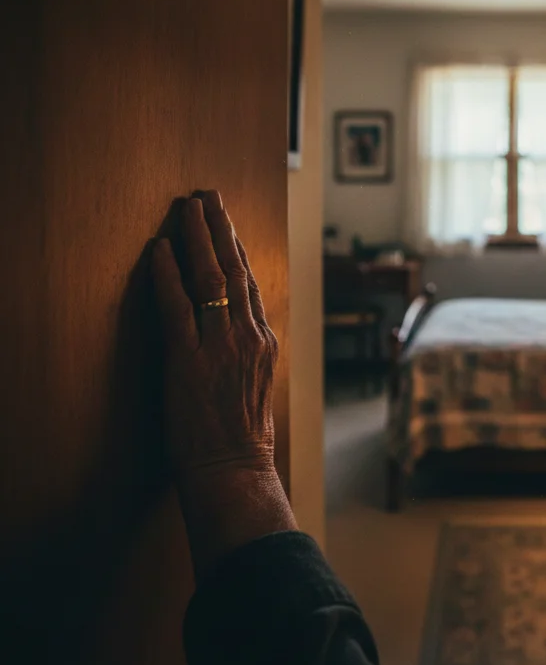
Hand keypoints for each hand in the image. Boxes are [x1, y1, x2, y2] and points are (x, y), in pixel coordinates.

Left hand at [151, 191, 294, 578]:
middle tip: (208, 195)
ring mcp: (220, 346)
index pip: (250, 282)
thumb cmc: (243, 437)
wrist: (235, 469)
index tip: (226, 221)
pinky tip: (161, 249)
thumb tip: (239, 328)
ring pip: (210, 278)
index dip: (236, 247)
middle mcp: (249, 336)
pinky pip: (177, 308)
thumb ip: (249, 351)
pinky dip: (168, 275)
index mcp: (265, 341)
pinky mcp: (189, 360)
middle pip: (234, 269)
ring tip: (187, 207)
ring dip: (197, 237)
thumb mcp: (257, 386)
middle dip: (220, 228)